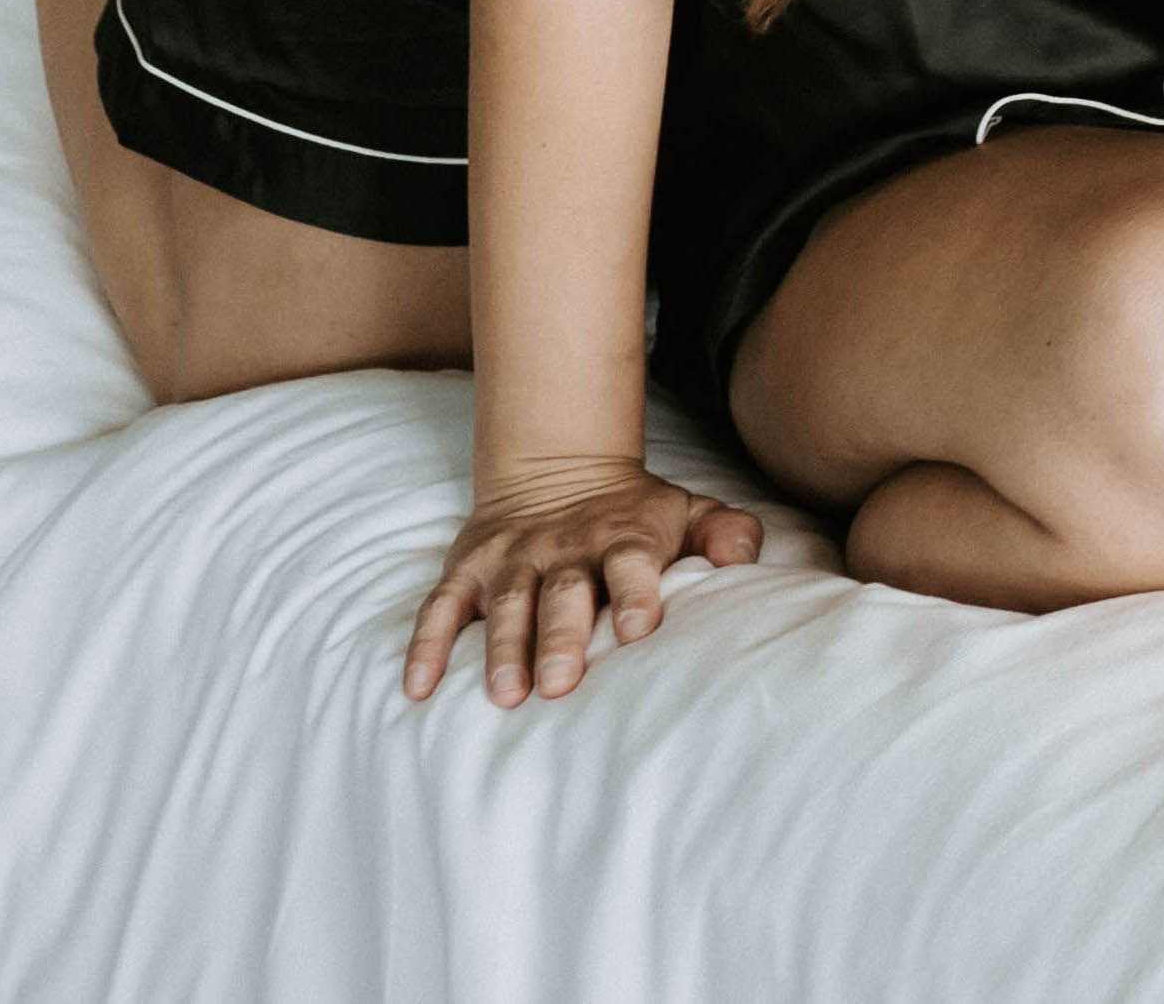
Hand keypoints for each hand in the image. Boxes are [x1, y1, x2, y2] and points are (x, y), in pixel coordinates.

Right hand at [405, 454, 758, 705]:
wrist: (559, 469)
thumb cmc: (635, 515)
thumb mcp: (686, 511)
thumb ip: (724, 531)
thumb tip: (743, 556)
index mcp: (622, 537)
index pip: (631, 563)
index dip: (635, 594)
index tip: (638, 631)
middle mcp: (564, 549)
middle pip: (563, 593)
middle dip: (561, 637)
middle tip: (562, 685)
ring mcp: (512, 559)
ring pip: (505, 604)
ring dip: (502, 649)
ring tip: (505, 695)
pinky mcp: (467, 570)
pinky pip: (440, 607)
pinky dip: (428, 645)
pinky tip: (420, 687)